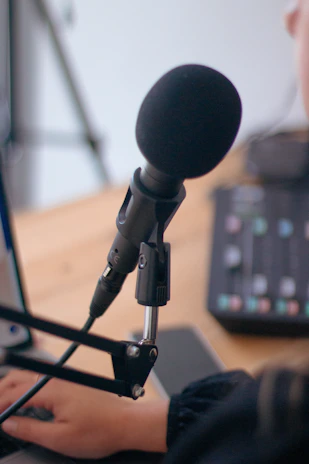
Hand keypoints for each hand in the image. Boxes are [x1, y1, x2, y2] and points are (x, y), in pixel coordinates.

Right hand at [0, 370, 167, 459]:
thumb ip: (30, 429)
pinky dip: (25, 388)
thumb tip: (9, 423)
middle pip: (19, 377)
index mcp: (52, 390)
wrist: (126, 423)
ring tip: (4, 406)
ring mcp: (65, 380)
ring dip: (12, 388)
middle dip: (2, 391)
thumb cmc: (100, 431)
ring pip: (29, 377)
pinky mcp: (71, 384)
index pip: (14, 393)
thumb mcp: (60, 439)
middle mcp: (57, 380)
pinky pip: (41, 381)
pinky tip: (24, 401)